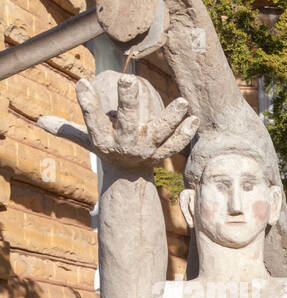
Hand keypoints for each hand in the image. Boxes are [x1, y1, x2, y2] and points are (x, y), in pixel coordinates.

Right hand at [37, 73, 197, 169]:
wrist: (128, 175)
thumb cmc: (107, 148)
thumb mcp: (87, 141)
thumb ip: (68, 130)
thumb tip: (41, 122)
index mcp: (105, 141)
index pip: (93, 120)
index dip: (87, 102)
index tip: (82, 81)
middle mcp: (126, 145)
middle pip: (127, 122)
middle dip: (127, 101)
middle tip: (129, 80)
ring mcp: (147, 151)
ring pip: (160, 133)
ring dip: (171, 117)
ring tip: (182, 101)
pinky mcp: (163, 155)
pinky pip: (176, 144)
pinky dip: (186, 133)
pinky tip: (193, 118)